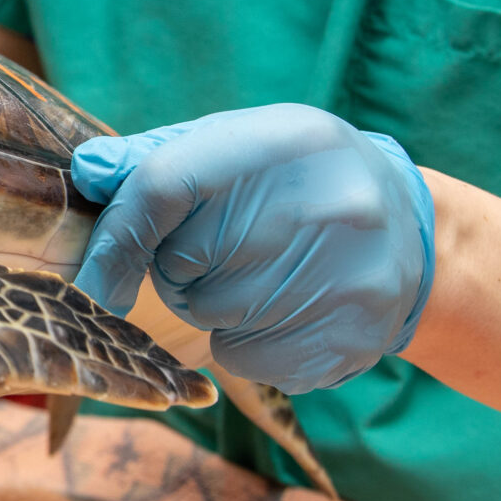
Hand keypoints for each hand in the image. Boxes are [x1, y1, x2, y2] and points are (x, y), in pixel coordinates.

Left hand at [70, 104, 434, 395]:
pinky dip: (247, 343)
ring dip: (215, 306)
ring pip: (210, 318)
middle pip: (181, 265)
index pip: (164, 187)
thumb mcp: (241, 144)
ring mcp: (343, 276)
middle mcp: (323, 204)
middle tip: (231, 246)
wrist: (411, 229)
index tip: (89, 285)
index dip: (116, 238)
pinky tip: (287, 309)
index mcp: (284, 141)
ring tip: (266, 273)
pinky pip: (245, 359)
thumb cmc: (297, 180)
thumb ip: (160, 157)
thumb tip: (88, 171)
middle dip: (183, 266)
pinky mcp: (349, 337)